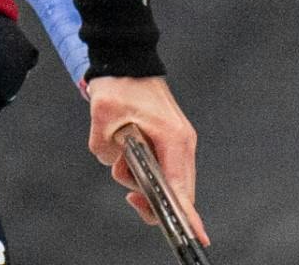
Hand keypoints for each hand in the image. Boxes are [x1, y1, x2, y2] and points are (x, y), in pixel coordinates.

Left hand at [85, 74, 206, 244]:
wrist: (127, 61)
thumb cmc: (121, 84)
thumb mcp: (103, 118)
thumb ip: (105, 149)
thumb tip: (115, 164)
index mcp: (172, 138)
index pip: (181, 187)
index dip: (186, 215)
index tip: (195, 236)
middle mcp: (181, 143)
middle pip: (178, 191)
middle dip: (152, 199)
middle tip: (132, 197)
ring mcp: (177, 142)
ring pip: (167, 181)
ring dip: (140, 179)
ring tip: (121, 157)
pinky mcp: (169, 140)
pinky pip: (161, 168)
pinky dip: (143, 171)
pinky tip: (126, 157)